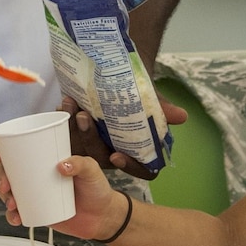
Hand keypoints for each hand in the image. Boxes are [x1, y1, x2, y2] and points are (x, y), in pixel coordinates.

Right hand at [0, 150, 126, 239]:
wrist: (104, 217)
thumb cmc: (98, 189)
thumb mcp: (92, 170)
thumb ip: (80, 164)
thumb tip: (60, 165)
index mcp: (46, 162)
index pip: (21, 154)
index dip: (5, 154)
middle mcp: (37, 178)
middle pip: (10, 174)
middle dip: (1, 178)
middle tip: (6, 185)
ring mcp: (36, 196)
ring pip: (11, 194)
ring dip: (5, 198)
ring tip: (12, 203)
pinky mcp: (38, 213)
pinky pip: (19, 214)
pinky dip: (13, 216)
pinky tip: (15, 217)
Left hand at [64, 98, 187, 181]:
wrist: (120, 76)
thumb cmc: (140, 92)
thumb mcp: (151, 98)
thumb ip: (163, 109)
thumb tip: (182, 116)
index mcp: (138, 150)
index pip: (140, 170)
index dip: (129, 167)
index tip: (117, 155)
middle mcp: (115, 151)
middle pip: (102, 157)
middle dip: (90, 139)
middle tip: (84, 117)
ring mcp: (94, 145)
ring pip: (81, 146)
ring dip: (73, 128)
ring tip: (70, 106)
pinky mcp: (78, 135)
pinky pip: (68, 133)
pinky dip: (64, 119)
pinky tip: (62, 104)